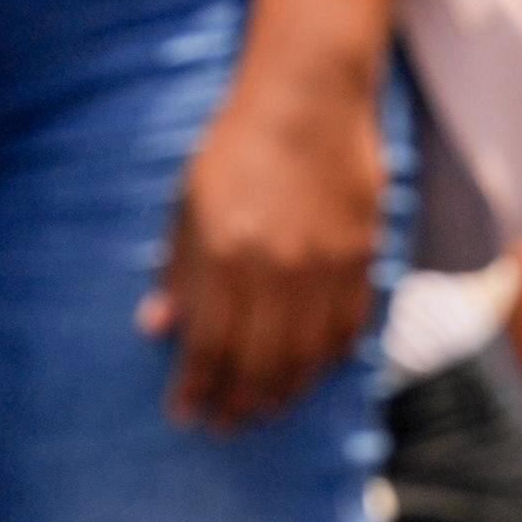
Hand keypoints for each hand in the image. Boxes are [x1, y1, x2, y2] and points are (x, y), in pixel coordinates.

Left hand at [142, 71, 385, 431]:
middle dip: (238, 405)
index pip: (209, 348)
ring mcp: (326, 268)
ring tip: (264, 406)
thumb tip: (159, 329)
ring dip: (283, 393)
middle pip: (260, 366)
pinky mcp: (363, 259)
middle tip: (225, 423)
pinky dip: (327, 359)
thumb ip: (178, 272)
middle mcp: (278, 271)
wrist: (310, 98)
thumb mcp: (189, 205)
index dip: (196, 389)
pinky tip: (309, 369)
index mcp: (225, 256)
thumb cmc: (238, 147)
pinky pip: (348, 331)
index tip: (186, 412)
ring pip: (308, 359)